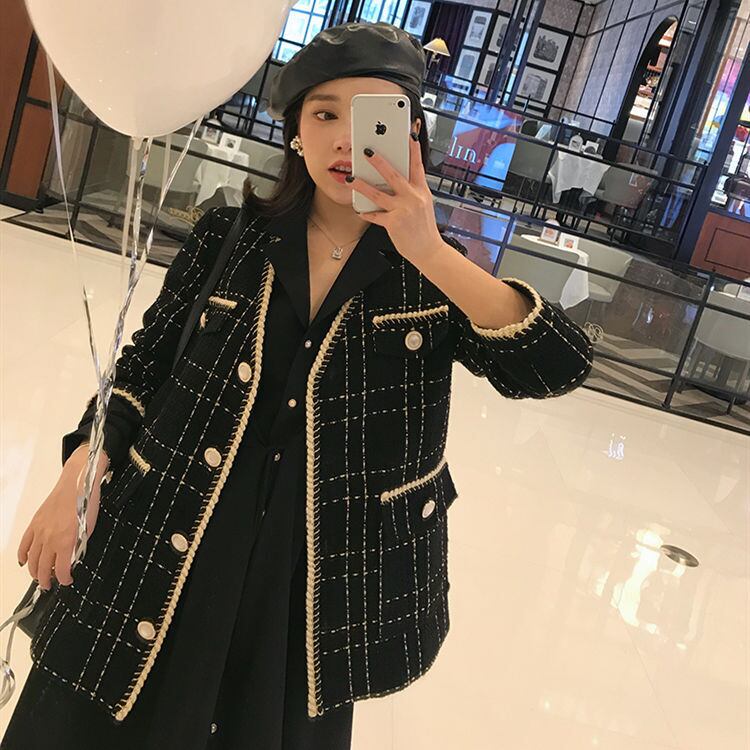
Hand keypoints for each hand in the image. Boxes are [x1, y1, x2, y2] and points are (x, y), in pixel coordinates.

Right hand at [17, 443, 108, 589]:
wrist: (78, 481)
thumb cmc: (88, 501)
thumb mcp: (90, 527)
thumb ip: (80, 545)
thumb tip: (74, 558)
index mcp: (66, 541)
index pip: (61, 569)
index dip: (63, 579)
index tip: (67, 581)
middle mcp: (50, 538)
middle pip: (43, 567)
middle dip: (46, 579)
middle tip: (49, 585)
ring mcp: (40, 530)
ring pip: (32, 558)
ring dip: (34, 571)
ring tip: (38, 578)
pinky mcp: (35, 522)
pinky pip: (24, 543)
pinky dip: (22, 555)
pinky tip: (23, 562)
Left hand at [346, 134, 443, 260]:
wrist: (429, 251)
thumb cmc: (424, 229)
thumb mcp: (424, 205)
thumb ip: (412, 192)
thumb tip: (397, 181)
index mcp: (422, 191)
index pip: (417, 165)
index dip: (413, 149)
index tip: (409, 134)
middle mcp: (413, 198)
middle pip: (393, 175)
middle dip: (379, 162)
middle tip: (367, 151)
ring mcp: (403, 210)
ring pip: (378, 194)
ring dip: (362, 185)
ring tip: (351, 179)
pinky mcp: (393, 223)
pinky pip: (375, 215)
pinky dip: (366, 213)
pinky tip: (359, 210)